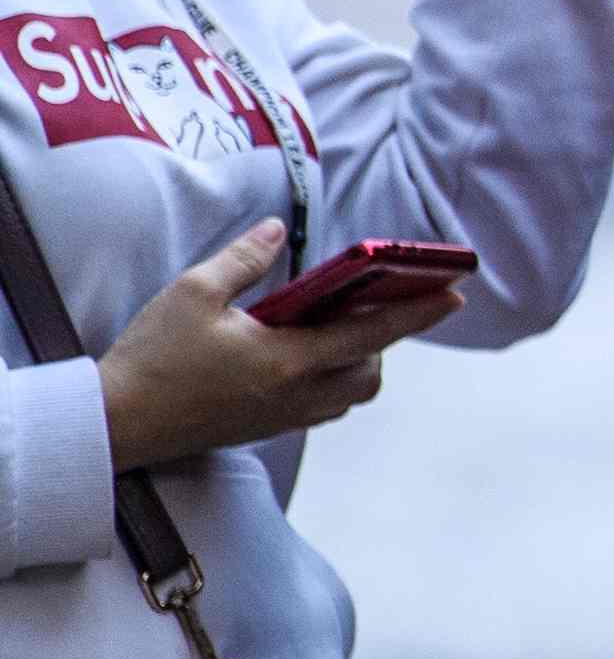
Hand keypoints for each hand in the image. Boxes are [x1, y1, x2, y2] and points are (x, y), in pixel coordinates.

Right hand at [96, 223, 455, 470]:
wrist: (114, 424)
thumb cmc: (151, 359)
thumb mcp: (193, 293)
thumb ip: (244, 258)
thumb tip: (277, 229)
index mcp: (288, 361)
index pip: (373, 333)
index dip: (418, 311)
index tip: (455, 292)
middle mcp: (296, 395)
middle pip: (371, 371)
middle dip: (383, 339)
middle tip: (372, 303)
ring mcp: (282, 418)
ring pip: (349, 394)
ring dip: (357, 361)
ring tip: (335, 326)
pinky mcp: (265, 429)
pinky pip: (321, 406)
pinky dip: (329, 379)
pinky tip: (301, 354)